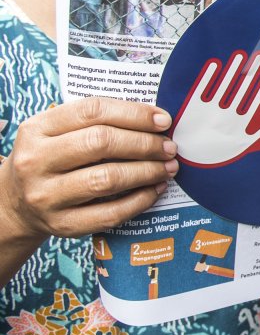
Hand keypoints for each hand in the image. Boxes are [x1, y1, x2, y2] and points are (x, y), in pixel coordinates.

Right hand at [0, 98, 176, 243]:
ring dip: (147, 171)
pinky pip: (109, 213)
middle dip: (145, 144)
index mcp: (37, 129)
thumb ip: (95, 122)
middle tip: (168, 147)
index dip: (134, 113)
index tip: (163, 120)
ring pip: (107, 178)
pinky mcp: (61, 224)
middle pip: (101, 143)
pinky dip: (140, 200)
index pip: (92, 111)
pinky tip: (155, 189)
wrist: (15, 204)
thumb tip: (154, 120)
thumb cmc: (50, 159)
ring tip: (168, 167)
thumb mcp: (56, 132)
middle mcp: (36, 160)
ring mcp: (46, 195)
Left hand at [172, 52, 259, 164]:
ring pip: (225, 86)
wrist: (190, 160)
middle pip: (242, 88)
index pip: (255, 99)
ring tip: (241, 55)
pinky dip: (209, 76)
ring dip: (233, 69)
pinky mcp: (194, 107)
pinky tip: (216, 64)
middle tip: (259, 56)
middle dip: (252, 71)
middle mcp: (226, 115)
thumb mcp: (241, 146)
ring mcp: (210, 110)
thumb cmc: (217, 154)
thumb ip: (257, 134)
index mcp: (239, 123)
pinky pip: (203, 89)